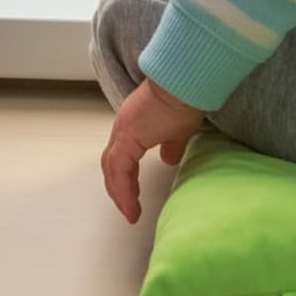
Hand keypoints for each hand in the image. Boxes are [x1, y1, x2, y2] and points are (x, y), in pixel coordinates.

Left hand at [100, 77, 203, 223]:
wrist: (184, 83)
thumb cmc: (184, 100)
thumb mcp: (178, 130)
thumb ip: (171, 145)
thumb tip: (169, 159)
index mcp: (133, 126)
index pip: (121, 157)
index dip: (125, 179)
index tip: (132, 198)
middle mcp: (123, 127)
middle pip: (111, 164)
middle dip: (118, 189)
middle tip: (127, 208)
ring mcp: (123, 131)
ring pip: (112, 168)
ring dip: (119, 192)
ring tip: (129, 213)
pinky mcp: (127, 137)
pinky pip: (119, 170)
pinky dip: (123, 190)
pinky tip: (131, 206)